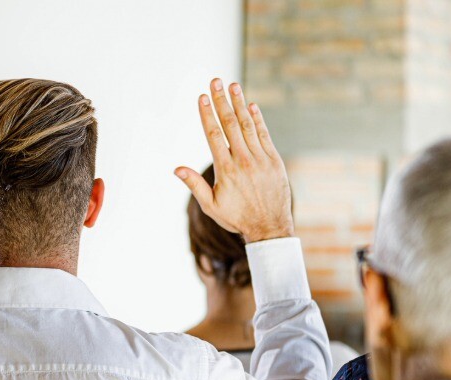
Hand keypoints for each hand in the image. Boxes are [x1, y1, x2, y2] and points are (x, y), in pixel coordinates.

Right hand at [176, 79, 293, 243]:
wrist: (270, 227)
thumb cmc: (236, 217)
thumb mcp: (211, 206)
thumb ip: (195, 185)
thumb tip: (177, 169)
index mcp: (226, 170)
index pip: (214, 135)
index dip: (207, 115)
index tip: (202, 97)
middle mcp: (243, 160)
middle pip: (230, 124)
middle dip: (221, 101)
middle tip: (215, 81)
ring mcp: (261, 158)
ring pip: (248, 125)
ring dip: (240, 103)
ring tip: (233, 85)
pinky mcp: (274, 160)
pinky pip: (264, 134)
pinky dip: (258, 119)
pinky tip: (251, 105)